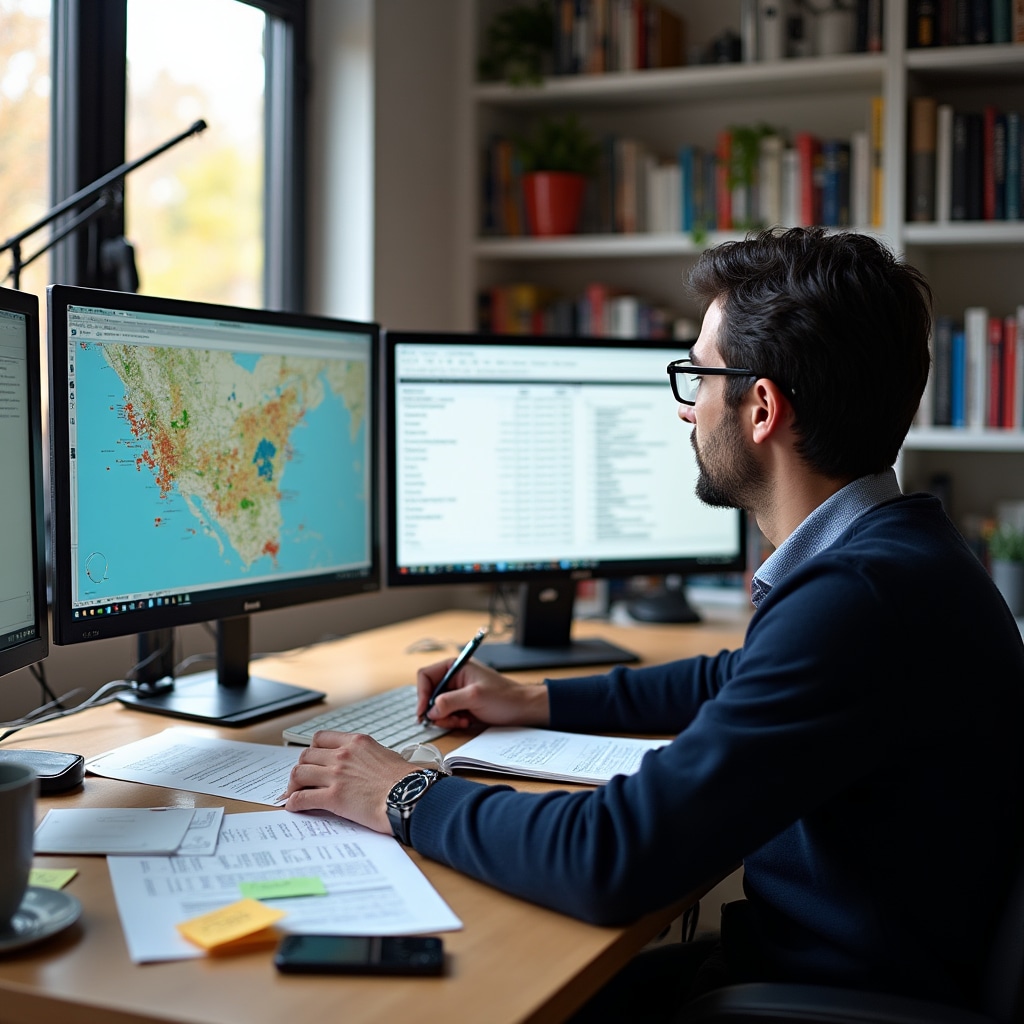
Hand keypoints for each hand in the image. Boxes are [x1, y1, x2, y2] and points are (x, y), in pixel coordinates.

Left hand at [281, 731, 411, 832]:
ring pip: (299, 773)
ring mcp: (336, 775)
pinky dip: (294, 803)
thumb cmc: (406, 779)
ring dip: (293, 784)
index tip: (312, 760)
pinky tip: (293, 807)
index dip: (312, 750)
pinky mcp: (333, 797)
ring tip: (293, 793)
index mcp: (356, 742)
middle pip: (306, 755)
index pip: (320, 738)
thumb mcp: (386, 754)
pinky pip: (302, 798)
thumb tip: (364, 764)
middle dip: (301, 768)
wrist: (411, 795)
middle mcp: (343, 754)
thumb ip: (368, 755)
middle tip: (300, 780)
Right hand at [416, 657, 549, 728]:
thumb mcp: (475, 696)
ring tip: (461, 720)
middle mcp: (453, 678)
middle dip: (436, 710)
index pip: (426, 676)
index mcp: (455, 667)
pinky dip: (452, 722)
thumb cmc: (504, 697)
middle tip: (446, 720)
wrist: (522, 710)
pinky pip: (446, 715)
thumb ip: (450, 701)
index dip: (421, 694)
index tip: (424, 712)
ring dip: (445, 718)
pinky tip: (465, 722)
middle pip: (429, 694)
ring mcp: (457, 693)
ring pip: (436, 708)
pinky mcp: (461, 706)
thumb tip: (430, 709)